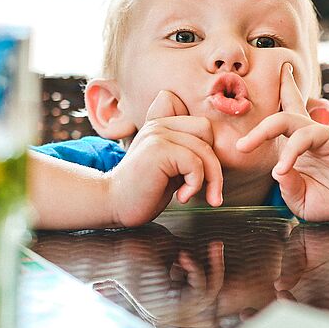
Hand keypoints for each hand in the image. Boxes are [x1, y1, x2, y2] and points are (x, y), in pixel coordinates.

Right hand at [109, 90, 223, 226]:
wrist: (114, 204)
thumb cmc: (143, 190)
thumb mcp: (170, 168)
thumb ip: (186, 152)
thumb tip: (214, 150)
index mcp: (161, 124)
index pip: (201, 123)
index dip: (207, 146)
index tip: (201, 171)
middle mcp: (159, 124)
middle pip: (207, 131)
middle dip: (213, 162)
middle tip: (207, 188)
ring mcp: (157, 134)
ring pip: (204, 150)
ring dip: (207, 179)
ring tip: (190, 195)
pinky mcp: (158, 149)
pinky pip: (195, 164)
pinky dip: (195, 185)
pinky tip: (180, 197)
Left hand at [236, 63, 328, 221]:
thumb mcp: (301, 200)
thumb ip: (287, 187)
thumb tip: (278, 170)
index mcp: (299, 149)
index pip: (281, 122)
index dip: (264, 111)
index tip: (246, 107)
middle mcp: (309, 138)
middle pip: (286, 109)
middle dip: (261, 115)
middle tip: (241, 139)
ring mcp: (321, 136)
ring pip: (289, 119)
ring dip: (263, 130)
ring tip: (245, 147)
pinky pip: (307, 135)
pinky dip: (291, 150)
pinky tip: (283, 167)